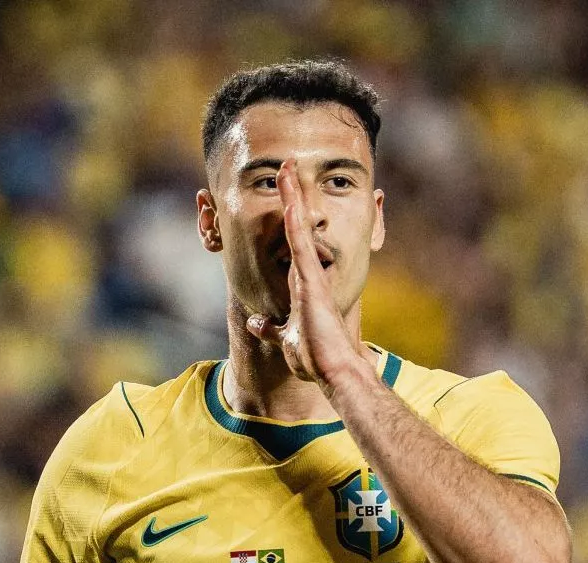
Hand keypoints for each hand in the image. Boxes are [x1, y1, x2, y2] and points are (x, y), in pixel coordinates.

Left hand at [245, 160, 356, 383]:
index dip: (287, 219)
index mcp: (301, 285)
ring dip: (292, 197)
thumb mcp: (284, 338)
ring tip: (286, 166)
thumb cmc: (314, 358)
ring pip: (299, 228)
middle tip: (286, 166)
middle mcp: (308, 275)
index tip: (281, 196)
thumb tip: (254, 322)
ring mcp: (311, 276)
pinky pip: (301, 246)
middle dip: (292, 196)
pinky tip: (289, 201)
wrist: (333, 371)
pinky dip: (295, 223)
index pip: (290, 244)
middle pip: (297, 227)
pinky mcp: (312, 283)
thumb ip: (269, 327)